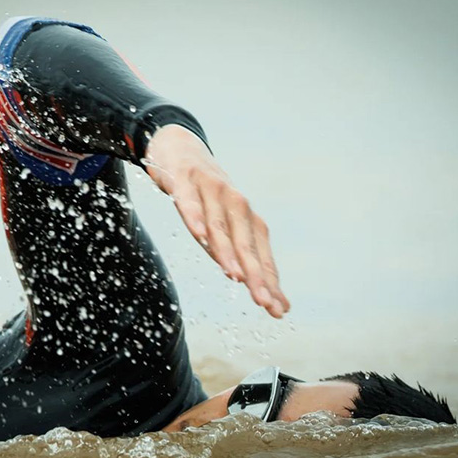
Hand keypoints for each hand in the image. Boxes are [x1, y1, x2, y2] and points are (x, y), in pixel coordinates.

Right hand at [144, 125, 289, 318]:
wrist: (178, 147)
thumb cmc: (203, 196)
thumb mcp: (222, 227)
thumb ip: (238, 258)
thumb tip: (266, 297)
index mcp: (246, 217)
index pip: (261, 254)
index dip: (269, 282)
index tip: (278, 310)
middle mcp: (235, 202)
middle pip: (246, 243)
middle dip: (256, 274)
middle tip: (263, 302)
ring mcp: (210, 189)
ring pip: (220, 225)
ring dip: (228, 251)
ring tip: (236, 277)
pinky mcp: (184, 179)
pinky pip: (189, 202)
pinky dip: (195, 217)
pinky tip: (199, 235)